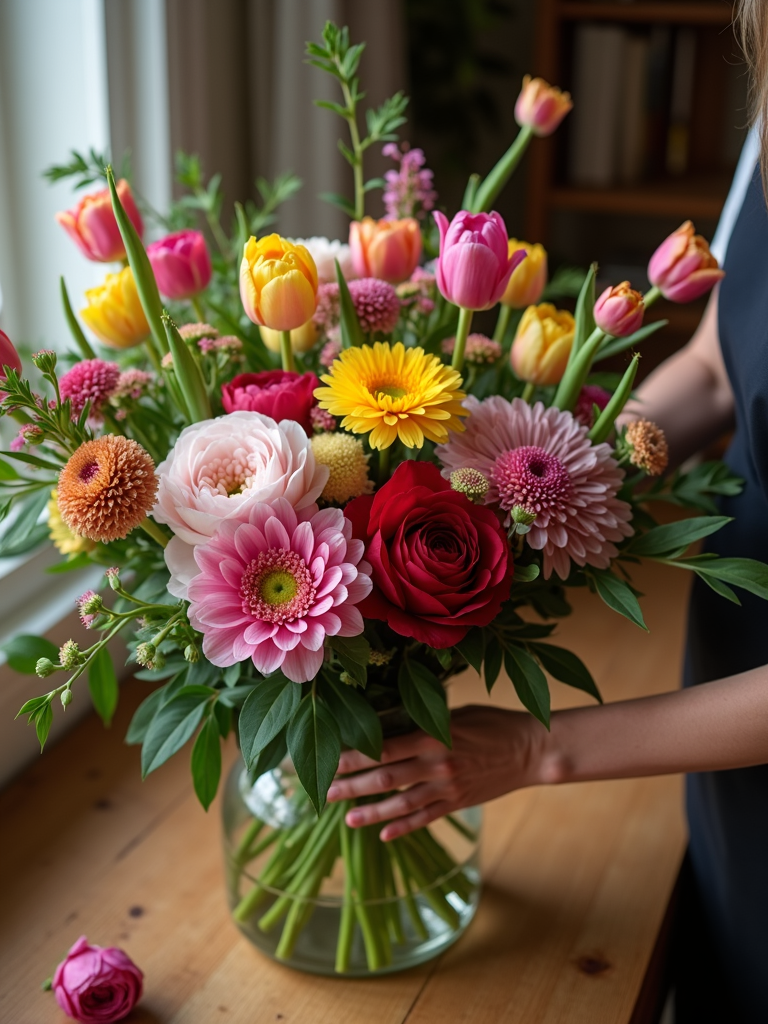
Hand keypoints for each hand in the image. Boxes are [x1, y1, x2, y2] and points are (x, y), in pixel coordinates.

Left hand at [326, 704, 545, 840]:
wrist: (531, 750)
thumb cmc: (492, 723)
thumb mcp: (455, 713)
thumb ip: (422, 722)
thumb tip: (386, 725)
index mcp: (433, 736)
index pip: (384, 748)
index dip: (355, 756)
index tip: (330, 759)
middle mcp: (436, 765)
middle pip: (385, 778)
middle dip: (352, 786)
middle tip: (326, 792)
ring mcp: (447, 788)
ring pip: (402, 804)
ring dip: (372, 813)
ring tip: (347, 820)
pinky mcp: (458, 803)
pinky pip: (426, 818)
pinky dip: (404, 827)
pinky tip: (384, 835)